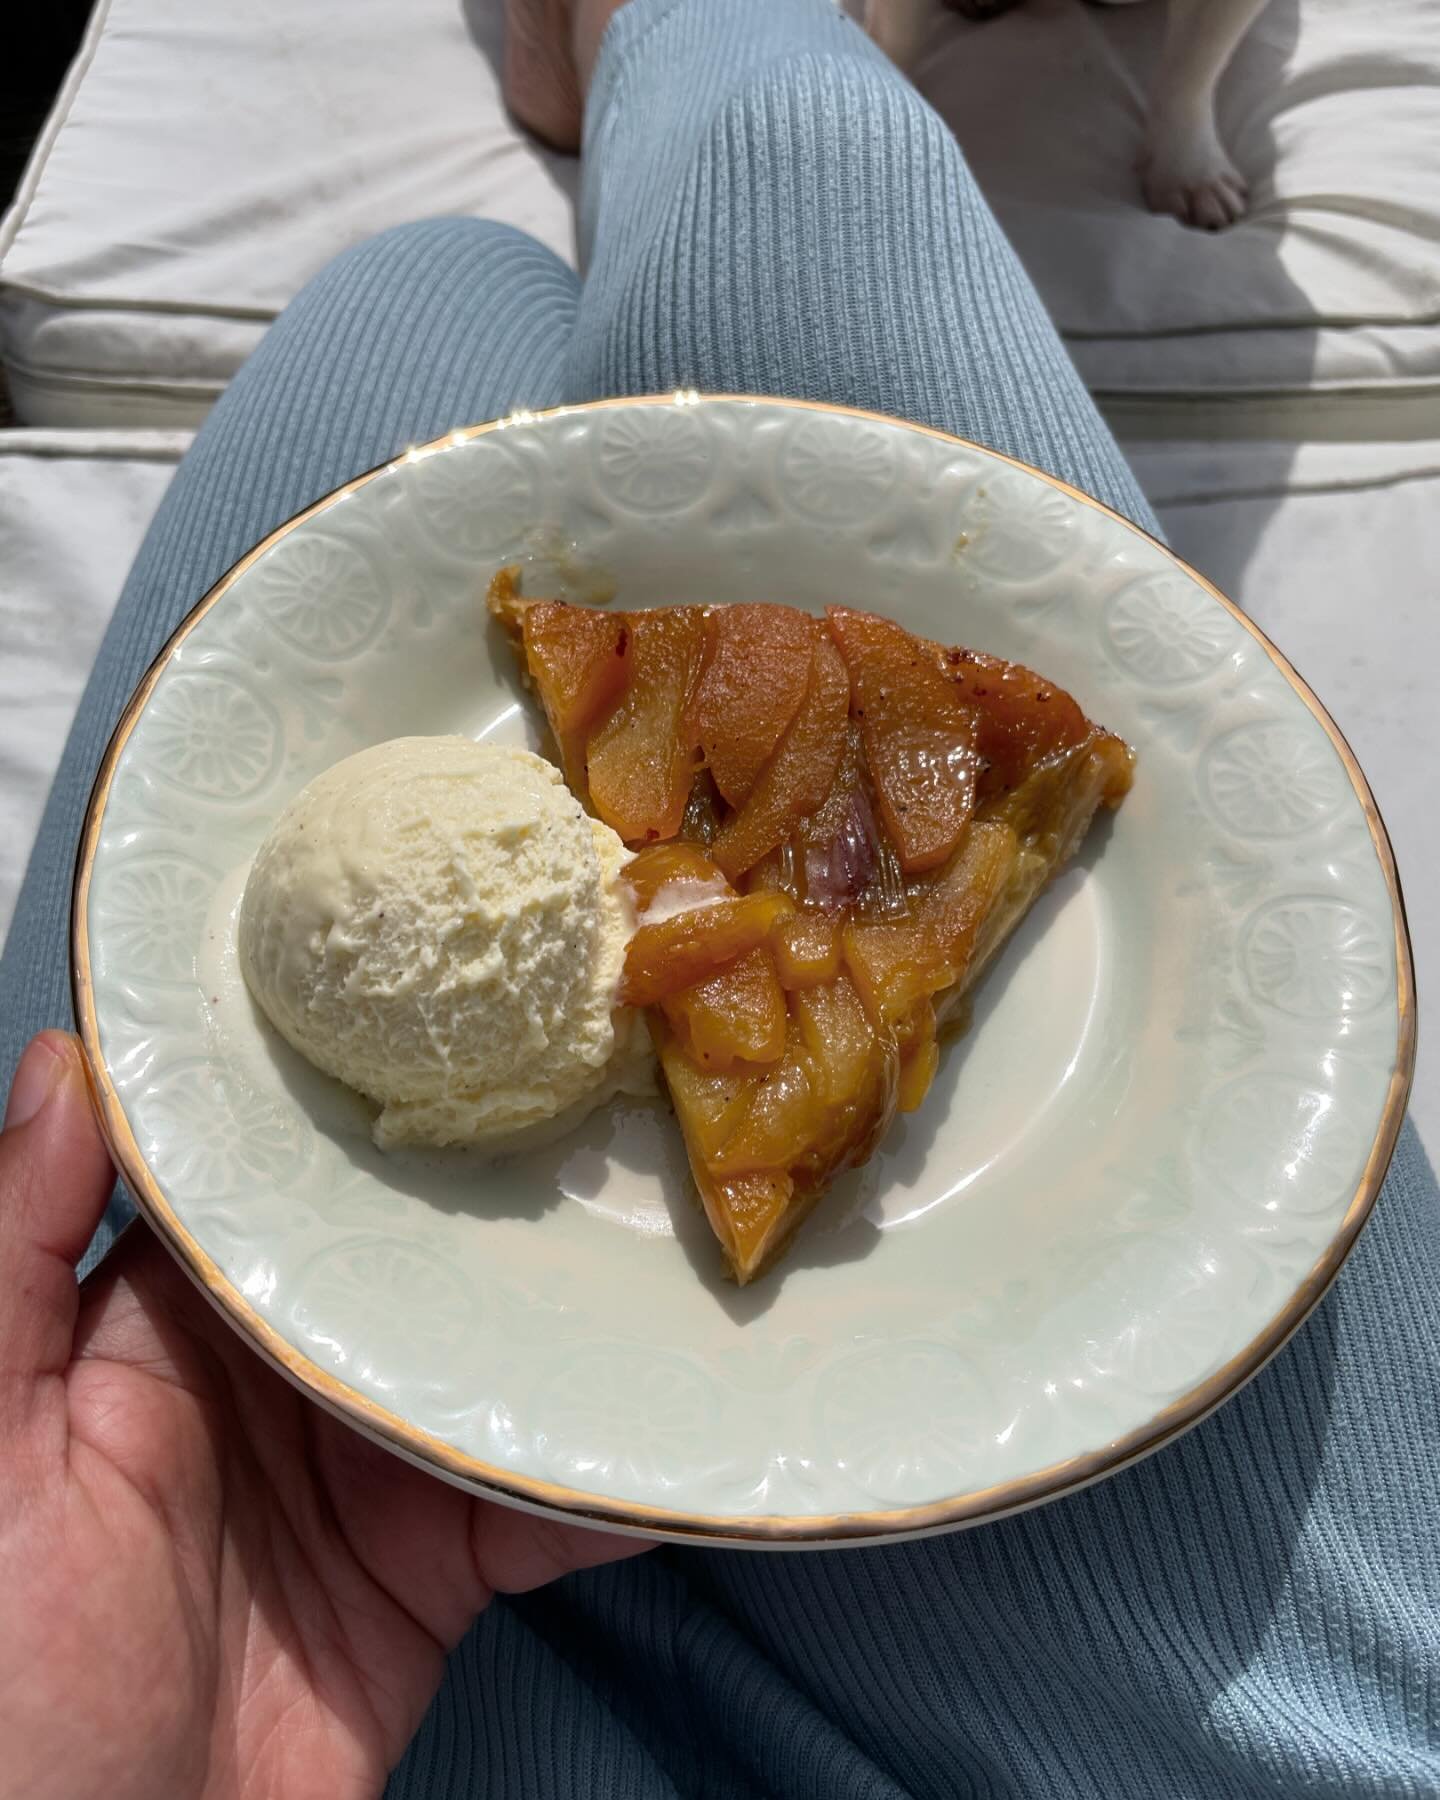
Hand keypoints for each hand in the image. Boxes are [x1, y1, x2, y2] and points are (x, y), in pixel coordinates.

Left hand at [0, 1032, 646, 1799]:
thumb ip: (11, 1254)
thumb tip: (68, 1062)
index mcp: (154, 1327)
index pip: (265, 1178)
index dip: (351, 1094)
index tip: (448, 995)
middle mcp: (267, 1380)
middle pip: (402, 1256)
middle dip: (497, 1186)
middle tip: (614, 1092)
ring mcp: (357, 1476)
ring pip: (483, 1363)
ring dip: (571, 1316)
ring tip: (670, 1234)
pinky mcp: (426, 1574)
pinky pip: (532, 1503)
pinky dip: (606, 1472)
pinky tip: (674, 1421)